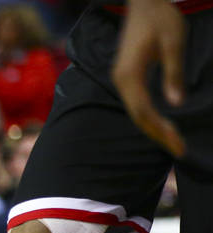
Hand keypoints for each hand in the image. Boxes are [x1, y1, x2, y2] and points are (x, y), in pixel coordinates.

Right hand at [112, 0, 185, 156]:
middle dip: (159, 134)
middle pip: (138, 116)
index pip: (144, 111)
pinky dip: (149, 118)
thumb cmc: (160, 18)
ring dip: (154, 128)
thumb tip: (176, 103)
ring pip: (136, 112)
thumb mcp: (173, 42)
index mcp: (130, 75)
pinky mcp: (127, 77)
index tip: (178, 144)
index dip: (161, 130)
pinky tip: (162, 124)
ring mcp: (122, 79)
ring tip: (173, 141)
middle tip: (179, 149)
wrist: (144, 2)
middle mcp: (121, 81)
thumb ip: (173, 73)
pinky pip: (136, 104)